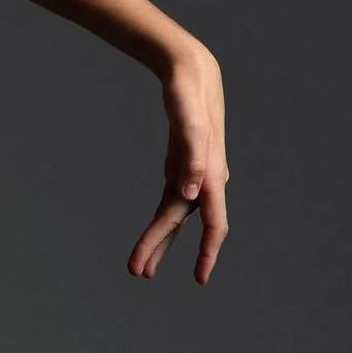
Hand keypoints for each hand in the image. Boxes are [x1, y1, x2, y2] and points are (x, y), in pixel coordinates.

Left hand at [129, 46, 228, 283]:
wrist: (192, 75)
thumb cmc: (190, 95)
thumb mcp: (189, 122)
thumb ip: (192, 158)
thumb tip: (191, 194)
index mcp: (212, 174)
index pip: (214, 223)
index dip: (208, 252)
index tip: (199, 278)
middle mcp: (205, 181)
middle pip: (181, 223)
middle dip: (159, 248)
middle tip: (137, 273)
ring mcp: (192, 176)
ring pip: (174, 218)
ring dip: (158, 243)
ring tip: (141, 269)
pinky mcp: (179, 170)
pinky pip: (169, 204)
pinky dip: (159, 223)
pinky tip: (152, 240)